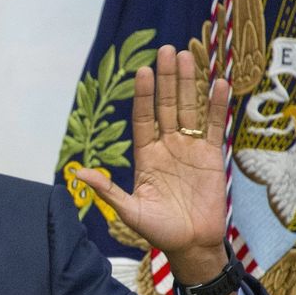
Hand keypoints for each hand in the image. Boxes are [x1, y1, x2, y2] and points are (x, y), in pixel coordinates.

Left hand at [78, 45, 228, 287]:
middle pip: (167, 105)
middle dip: (166, 79)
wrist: (190, 245)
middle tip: (166, 50)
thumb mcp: (128, 210)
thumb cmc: (157, 230)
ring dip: (189, 83)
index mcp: (145, 155)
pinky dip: (217, 106)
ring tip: (186, 56)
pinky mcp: (212, 156)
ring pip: (190, 109)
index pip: (142, 118)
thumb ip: (107, 190)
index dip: (142, 95)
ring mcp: (190, 149)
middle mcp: (167, 146)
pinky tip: (219, 83)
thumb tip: (77, 173)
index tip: (141, 71)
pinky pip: (215, 126)